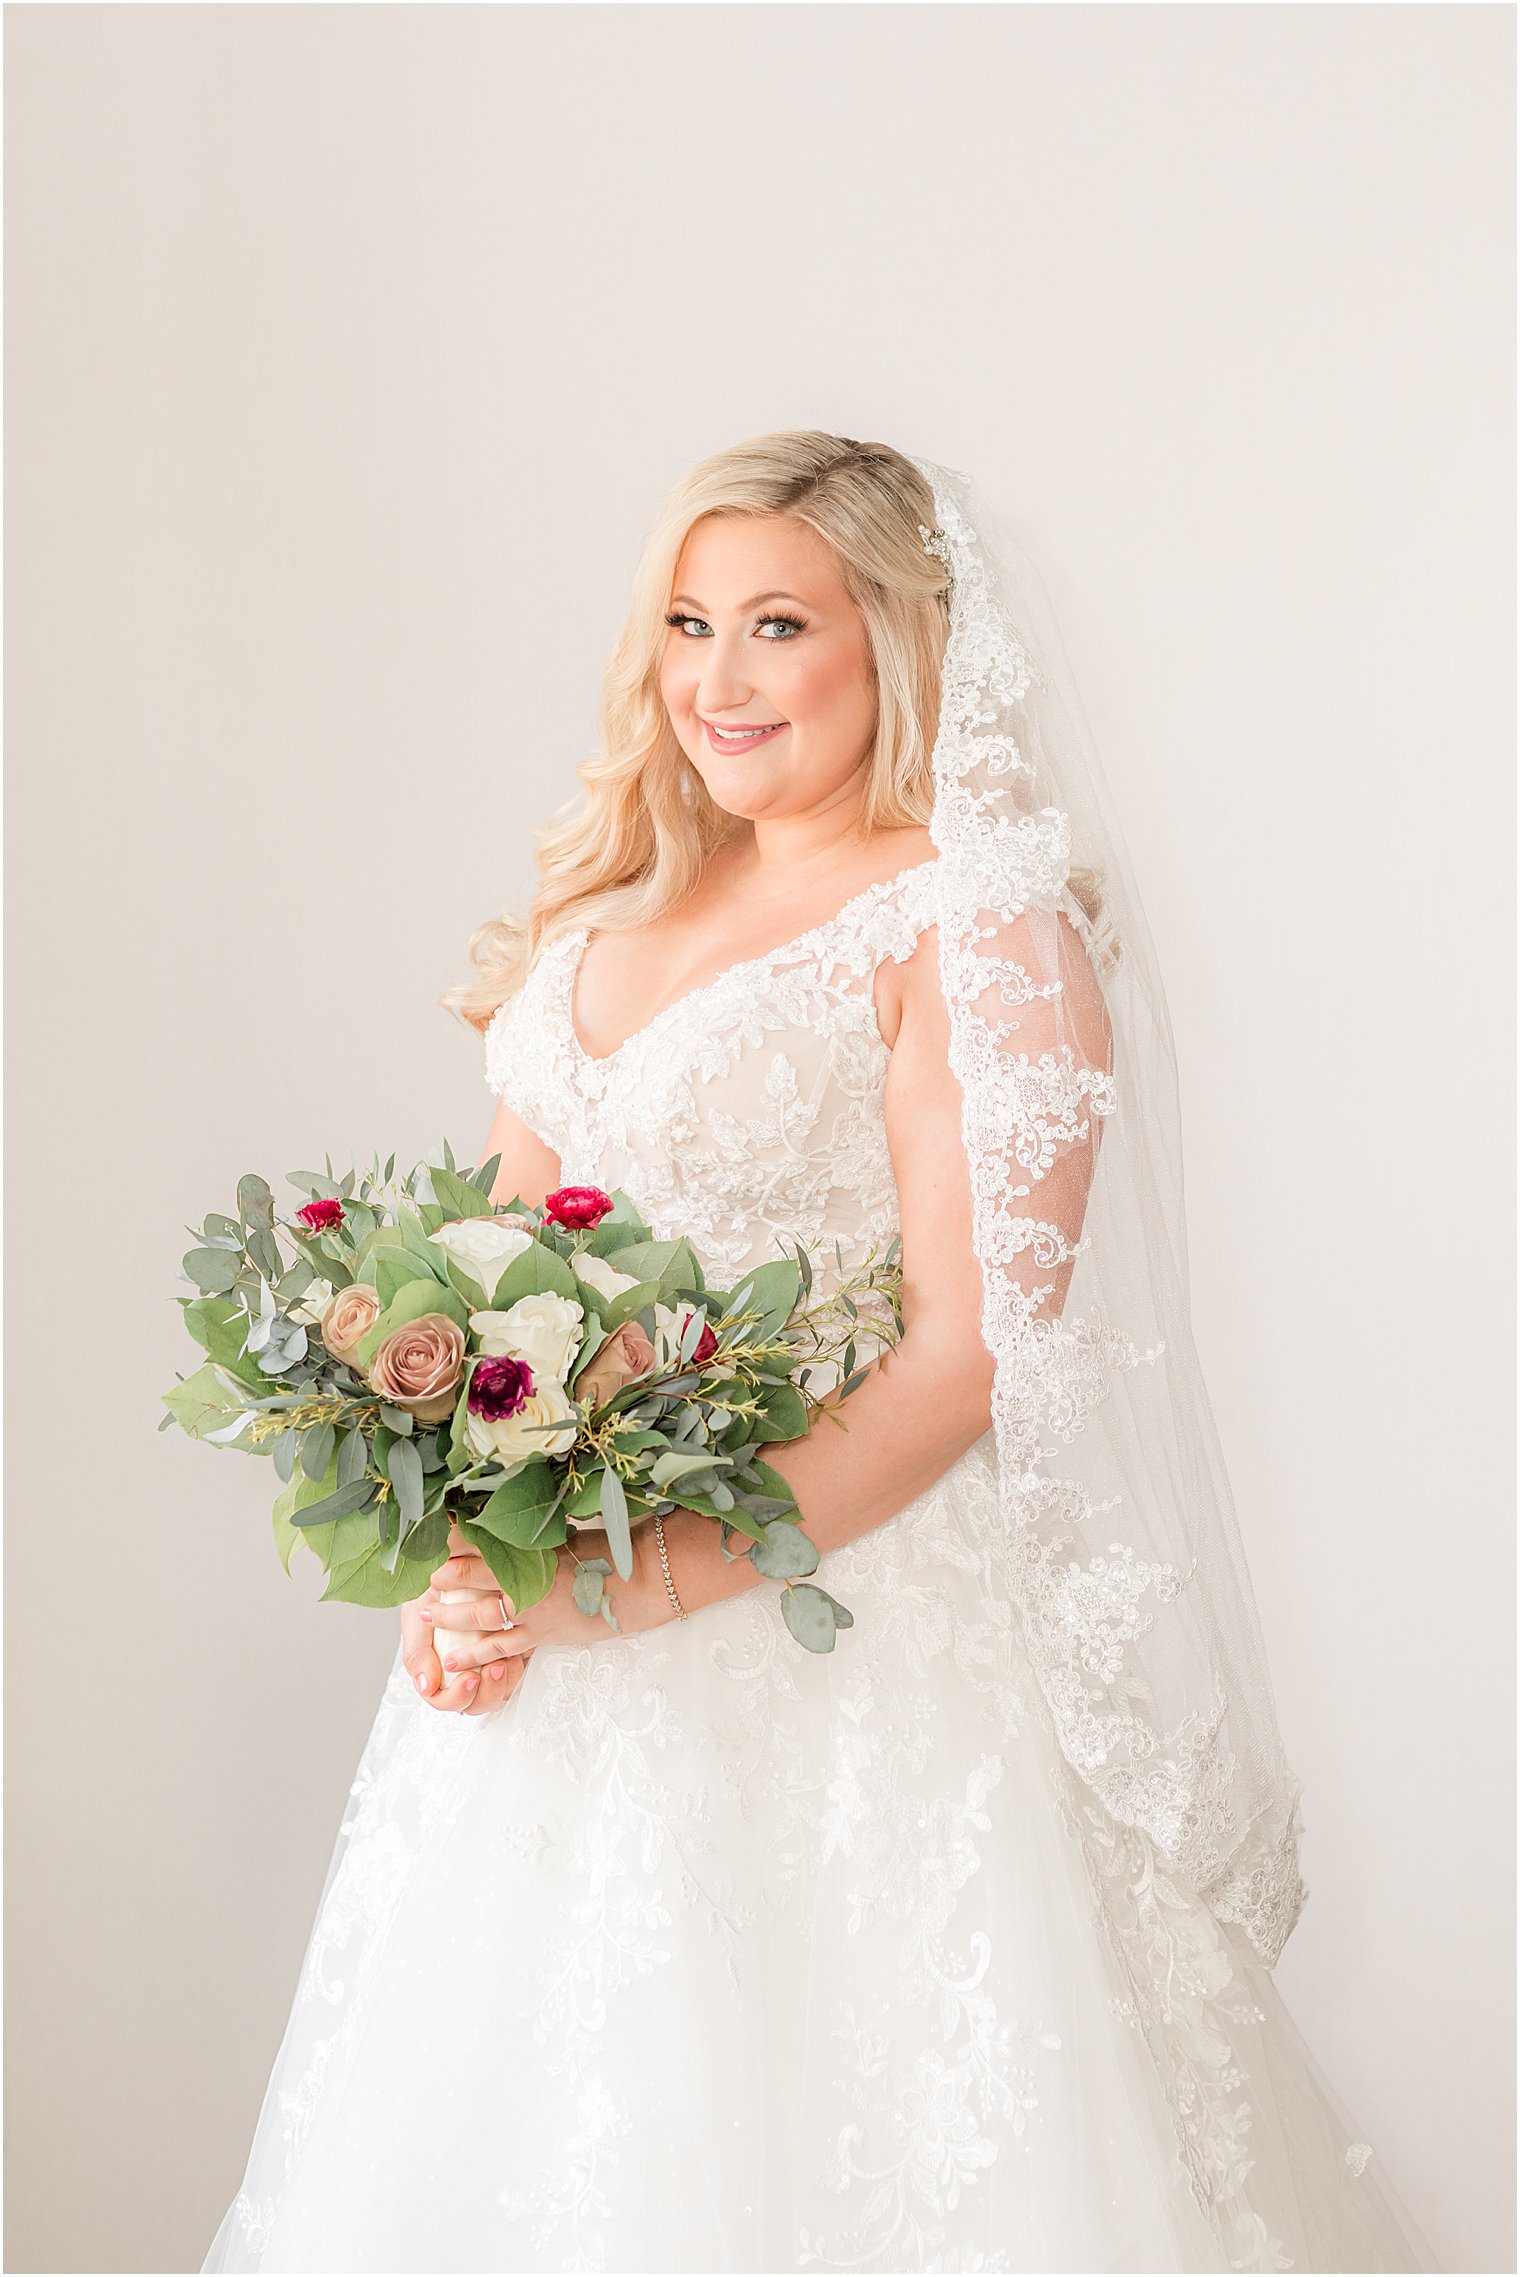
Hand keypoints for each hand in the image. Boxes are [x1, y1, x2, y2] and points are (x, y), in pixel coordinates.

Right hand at [401, 1522, 531, 1715]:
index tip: (470, 1677)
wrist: (455, 1560)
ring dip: (502, 1683)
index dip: (456, 1697)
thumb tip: (427, 1686)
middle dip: (486, 1693)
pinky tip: (517, 1652)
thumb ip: (418, 1652)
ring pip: (497, 1693)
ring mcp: (484, 1660)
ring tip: (505, 1661)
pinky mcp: (508, 1649)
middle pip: (475, 1703)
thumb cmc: (434, 1587)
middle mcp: (461, 1667)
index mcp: (436, 1665)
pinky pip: (515, 1673)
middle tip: (490, 1671)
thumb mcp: (418, 1615)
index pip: (444, 1699)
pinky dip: (517, 1668)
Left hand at [413, 1523, 661, 1675]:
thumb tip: (506, 1522)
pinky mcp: (540, 1636)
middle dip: (443, 1576)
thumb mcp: (564, 1534)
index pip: (478, 1539)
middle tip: (423, 1576)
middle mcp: (524, 1579)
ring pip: (478, 1615)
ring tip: (428, 1615)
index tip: (431, 1533)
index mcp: (528, 1548)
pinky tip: (454, 1661)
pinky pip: (501, 1648)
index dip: (451, 1536)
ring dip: (450, 1616)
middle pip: (470, 1577)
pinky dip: (475, 1655)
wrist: (638, 1583)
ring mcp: (530, 1611)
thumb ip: (532, 1536)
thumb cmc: (606, 1552)